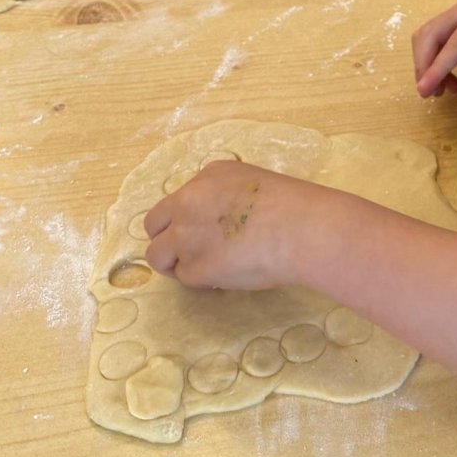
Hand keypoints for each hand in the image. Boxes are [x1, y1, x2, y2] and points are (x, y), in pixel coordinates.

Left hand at [143, 160, 327, 289]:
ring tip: (204, 268)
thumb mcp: (254, 183)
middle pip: (154, 224)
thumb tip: (219, 223)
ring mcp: (186, 235)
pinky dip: (201, 280)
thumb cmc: (293, 205)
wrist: (302, 228)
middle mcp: (188, 201)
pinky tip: (226, 276)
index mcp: (208, 176)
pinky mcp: (194, 267)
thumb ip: (226, 197)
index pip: (179, 200)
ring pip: (157, 255)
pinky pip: (185, 278)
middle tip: (190, 253)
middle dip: (167, 240)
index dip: (188, 219)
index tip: (206, 230)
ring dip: (176, 263)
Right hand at [412, 0, 456, 99]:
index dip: (436, 69)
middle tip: (431, 93)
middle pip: (429, 35)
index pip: (452, 45)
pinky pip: (432, 37)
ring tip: (443, 88)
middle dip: (424, 66)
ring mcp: (456, 12)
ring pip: (426, 36)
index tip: (423, 90)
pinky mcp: (452, 19)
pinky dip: (431, 58)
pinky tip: (445, 76)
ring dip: (426, 63)